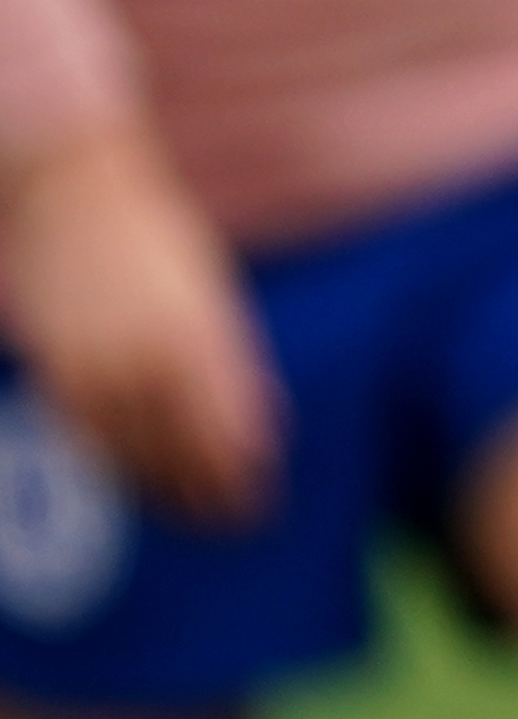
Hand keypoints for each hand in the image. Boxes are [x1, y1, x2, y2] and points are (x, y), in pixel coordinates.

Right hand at [0, 122, 278, 522]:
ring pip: (128, 457)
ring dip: (161, 490)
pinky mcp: (53, 370)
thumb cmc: (158, 239)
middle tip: (231, 524)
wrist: (74, 194)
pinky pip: (85, 438)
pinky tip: (136, 477)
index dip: (242, 482)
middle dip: (206, 496)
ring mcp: (93, 368)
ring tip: (188, 511)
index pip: (226, 438)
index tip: (260, 507)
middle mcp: (145, 361)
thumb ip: (235, 363)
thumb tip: (263, 428)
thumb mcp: (212, 294)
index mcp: (199, 339)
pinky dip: (114, 464)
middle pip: (179, 457)